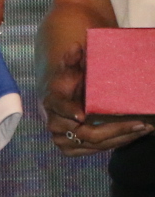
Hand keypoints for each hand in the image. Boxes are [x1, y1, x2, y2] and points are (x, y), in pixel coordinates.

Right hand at [41, 40, 150, 156]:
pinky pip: (96, 150)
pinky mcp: (70, 149)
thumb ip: (72, 58)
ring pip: (96, 144)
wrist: (59, 101)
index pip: (60, 107)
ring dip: (122, 138)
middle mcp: (55, 124)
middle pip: (86, 133)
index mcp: (53, 102)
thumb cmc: (69, 83)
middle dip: (116, 130)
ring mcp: (62, 140)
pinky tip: (133, 135)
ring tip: (144, 129)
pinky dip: (117, 143)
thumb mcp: (70, 69)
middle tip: (140, 124)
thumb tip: (76, 46)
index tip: (82, 115)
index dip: (69, 111)